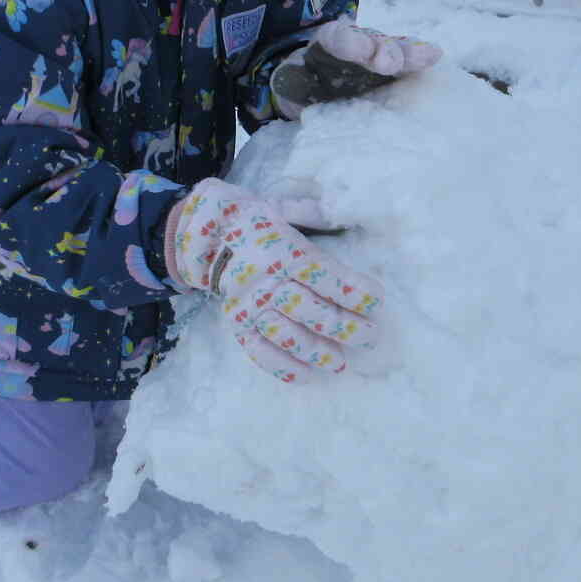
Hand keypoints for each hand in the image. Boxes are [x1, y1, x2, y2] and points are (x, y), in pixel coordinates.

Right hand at [163, 178, 380, 382]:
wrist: (203, 234)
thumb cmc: (253, 220)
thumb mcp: (281, 205)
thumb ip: (311, 211)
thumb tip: (342, 208)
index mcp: (283, 250)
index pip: (324, 276)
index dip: (353, 291)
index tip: (376, 302)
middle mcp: (267, 281)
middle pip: (311, 310)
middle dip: (344, 327)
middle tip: (370, 337)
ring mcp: (250, 306)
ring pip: (287, 335)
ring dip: (316, 352)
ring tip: (340, 364)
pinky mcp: (237, 323)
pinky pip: (258, 350)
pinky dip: (280, 366)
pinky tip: (304, 376)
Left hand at [273, 21, 441, 119]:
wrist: (312, 87)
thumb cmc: (302, 85)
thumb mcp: (291, 83)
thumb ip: (293, 83)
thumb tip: (293, 87)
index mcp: (327, 45)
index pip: (338, 38)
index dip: (351, 42)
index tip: (362, 52)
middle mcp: (356, 44)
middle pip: (374, 43)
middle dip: (384, 51)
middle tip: (390, 64)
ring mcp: (377, 55)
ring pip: (394, 49)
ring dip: (408, 54)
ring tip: (425, 57)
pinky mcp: (393, 69)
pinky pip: (408, 60)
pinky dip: (421, 57)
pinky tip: (435, 56)